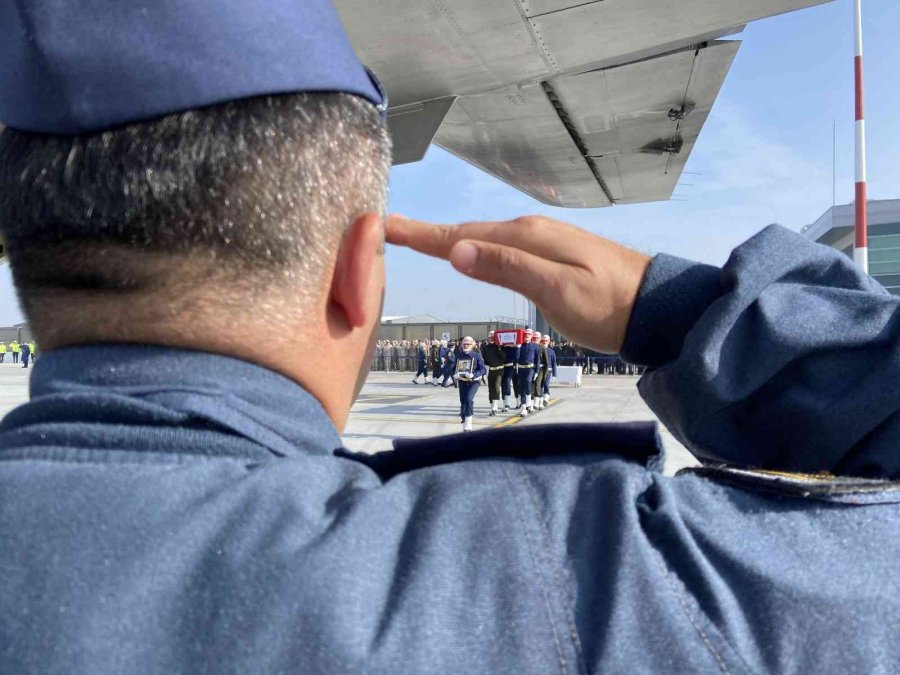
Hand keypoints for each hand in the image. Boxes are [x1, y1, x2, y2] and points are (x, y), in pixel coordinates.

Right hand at [387, 215, 650, 353]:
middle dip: (429, 232)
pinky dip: (475, 247)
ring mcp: (542, 241)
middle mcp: (530, 232)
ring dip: (450, 238)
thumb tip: (457, 251)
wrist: (656, 306)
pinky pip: (500, 246)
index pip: (462, 236)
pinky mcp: (551, 254)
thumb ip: (508, 269)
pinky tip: (470, 252)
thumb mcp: (557, 291)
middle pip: (468, 232)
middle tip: (390, 229)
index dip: (423, 234)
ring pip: (484, 238)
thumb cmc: (608, 306)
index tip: (387, 225)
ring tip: (419, 238)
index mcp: (526, 238)